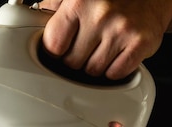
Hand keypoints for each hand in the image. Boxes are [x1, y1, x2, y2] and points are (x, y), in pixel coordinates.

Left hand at [37, 0, 171, 79]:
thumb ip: (55, 9)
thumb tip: (31, 22)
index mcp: (78, 2)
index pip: (53, 46)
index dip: (56, 52)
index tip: (61, 51)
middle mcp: (100, 15)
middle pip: (72, 62)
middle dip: (76, 59)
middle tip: (87, 47)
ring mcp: (121, 30)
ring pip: (92, 72)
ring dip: (95, 67)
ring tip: (103, 49)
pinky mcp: (140, 44)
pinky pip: (115, 74)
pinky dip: (114, 70)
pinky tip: (116, 55)